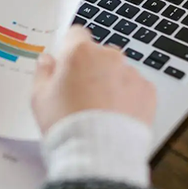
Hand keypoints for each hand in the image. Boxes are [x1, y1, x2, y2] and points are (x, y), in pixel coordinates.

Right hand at [32, 26, 156, 133]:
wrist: (99, 154)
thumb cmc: (65, 125)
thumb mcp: (39, 98)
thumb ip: (43, 72)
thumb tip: (47, 59)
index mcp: (80, 52)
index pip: (76, 34)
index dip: (70, 49)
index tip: (68, 64)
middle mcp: (109, 56)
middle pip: (99, 54)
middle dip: (92, 68)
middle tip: (82, 95)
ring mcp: (131, 73)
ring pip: (119, 71)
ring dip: (112, 83)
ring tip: (102, 111)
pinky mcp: (148, 91)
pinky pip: (136, 88)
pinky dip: (128, 98)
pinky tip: (117, 117)